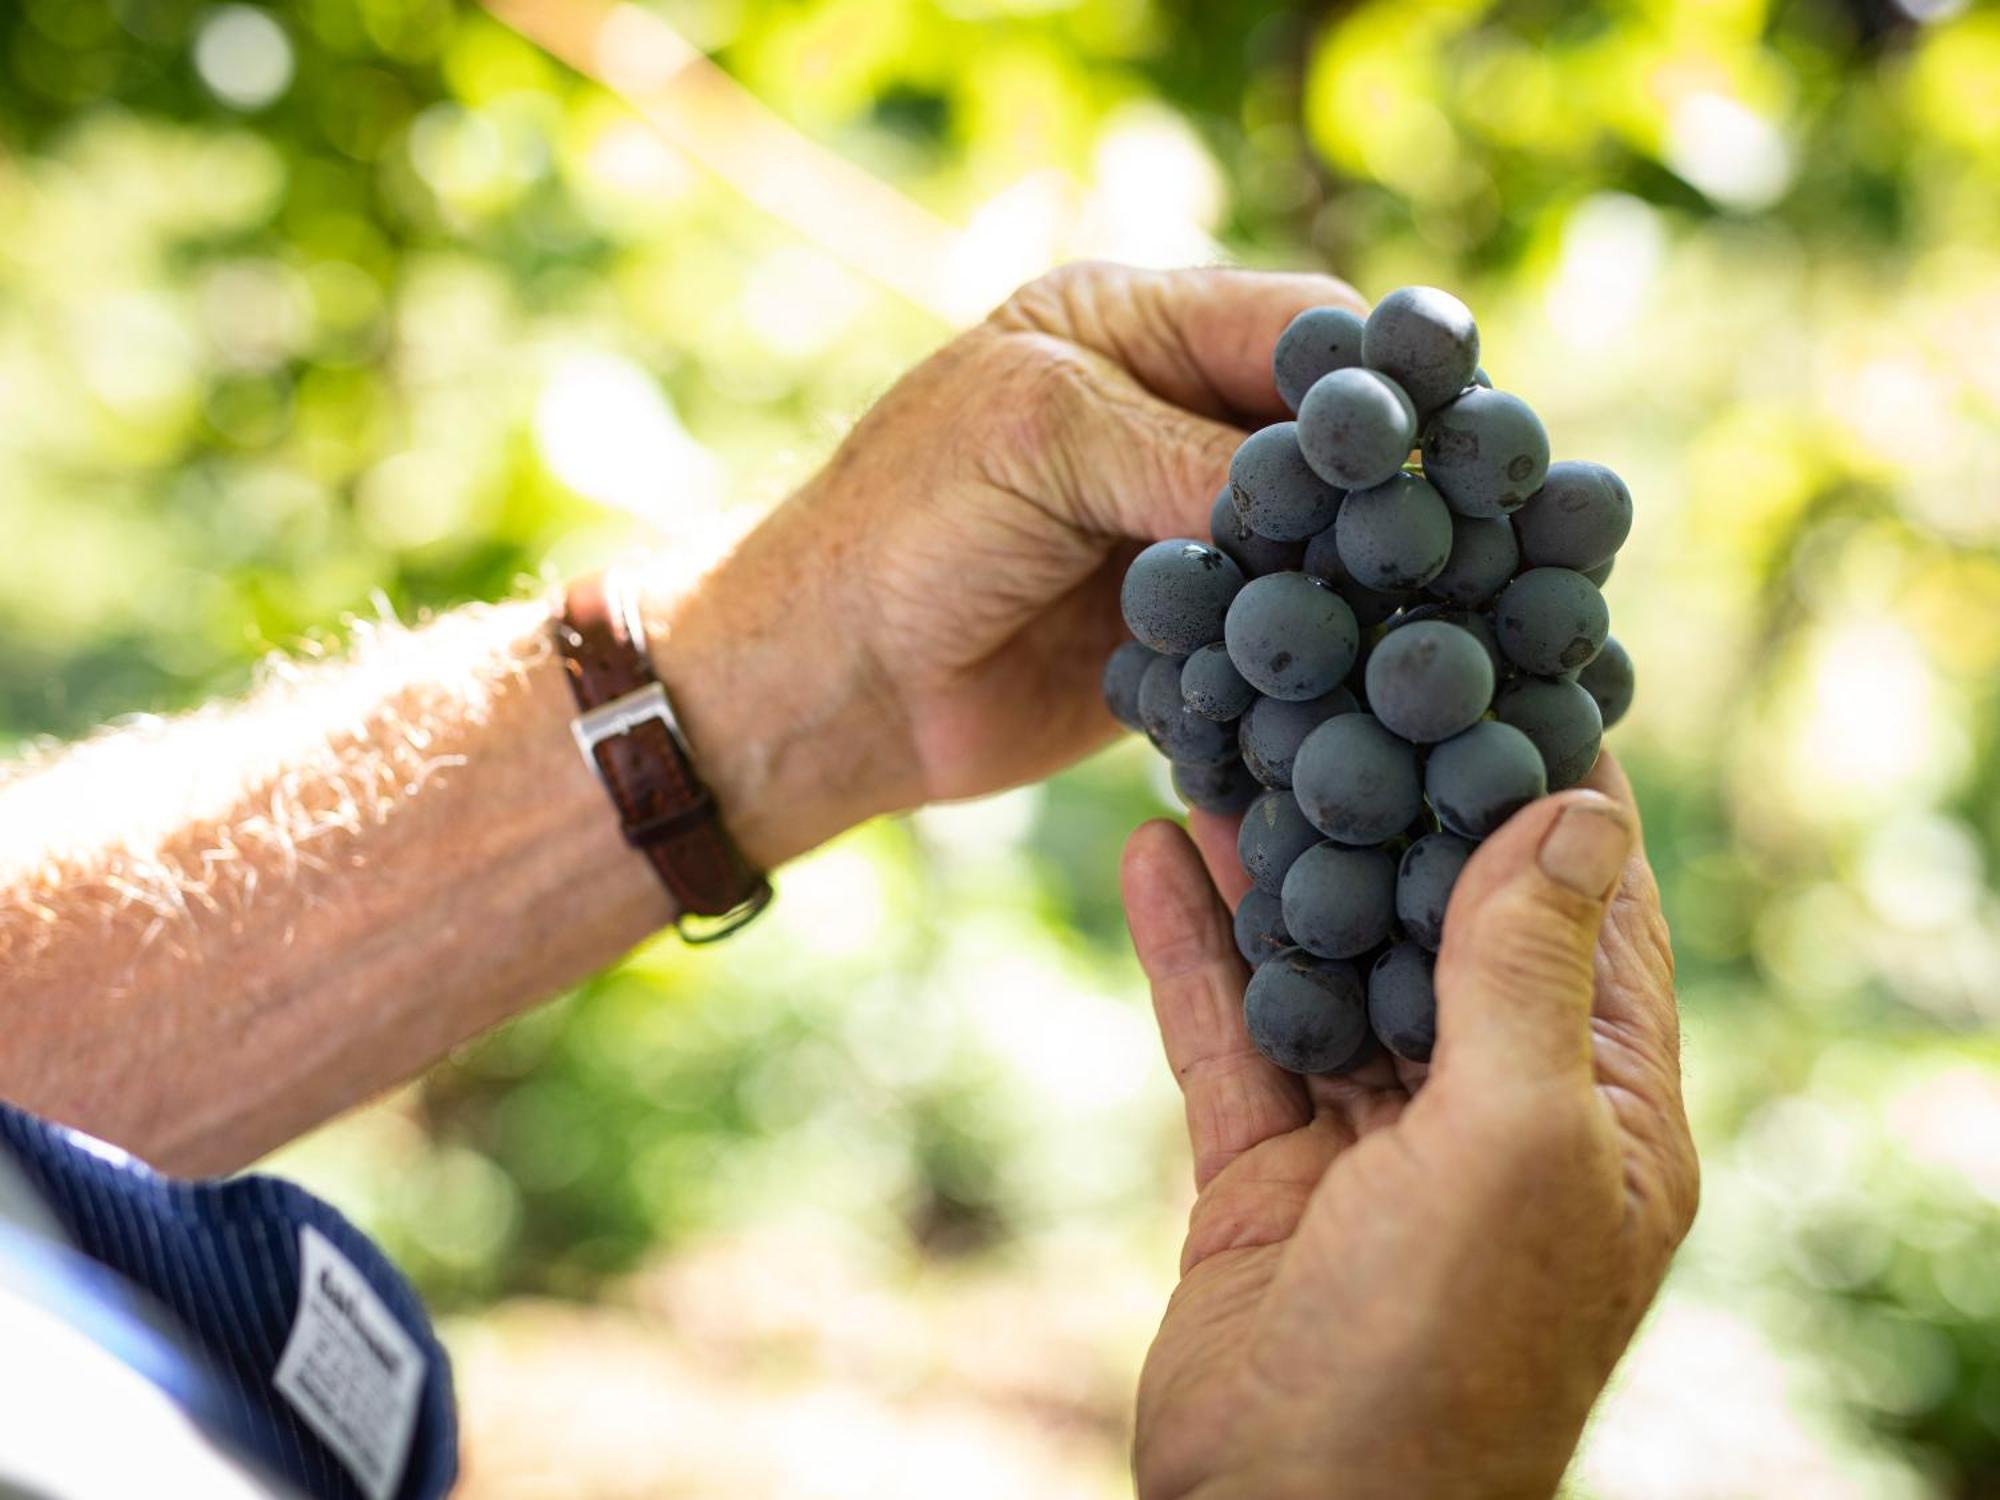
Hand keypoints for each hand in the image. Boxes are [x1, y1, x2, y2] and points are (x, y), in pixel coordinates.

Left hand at [642, 262, 1362, 868]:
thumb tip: (1336, 494)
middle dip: (1380, 483)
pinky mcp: (1186, 632)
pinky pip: (1280, 632)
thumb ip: (1186, 451)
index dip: (1370, 377)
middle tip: (1447, 534)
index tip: (1433, 436)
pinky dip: (1310, 654)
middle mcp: (1168, 421)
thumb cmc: (905, 528)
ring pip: (1316, 539)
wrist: (832, 684)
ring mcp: (1180, 530)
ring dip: (1356, 576)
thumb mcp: (1040, 437)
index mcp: (1130, 329)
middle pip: (1324, 435)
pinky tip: (1345, 675)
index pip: (1295, 325)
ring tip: (1415, 610)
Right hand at [1120, 755, 1696, 1499]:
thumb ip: (1528, 974)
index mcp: (1599, 1104)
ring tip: (1223, 745)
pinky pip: (1230, 1031)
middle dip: (1386, 808)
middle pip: (1440, 921)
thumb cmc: (1442, 1349)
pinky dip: (1192, 947)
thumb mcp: (1513, 1144)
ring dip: (1274, 864)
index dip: (1547, 790)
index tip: (1498, 672)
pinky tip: (1144, 855)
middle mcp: (1494, 1109)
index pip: (1588, 910)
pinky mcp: (1271, 1167)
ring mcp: (1375, 1138)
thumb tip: (1575, 811)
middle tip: (1328, 683)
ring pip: (1325, 963)